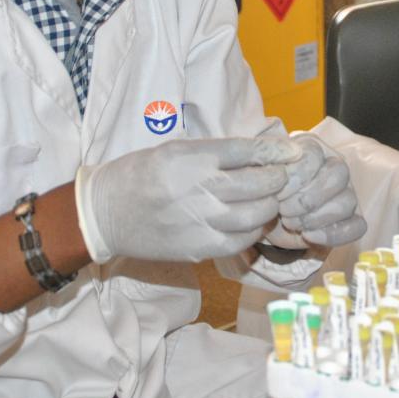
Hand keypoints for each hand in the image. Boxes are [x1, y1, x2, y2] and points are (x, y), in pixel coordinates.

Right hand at [75, 136, 300, 263]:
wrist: (106, 213)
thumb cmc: (140, 175)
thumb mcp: (174, 150)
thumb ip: (214, 153)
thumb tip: (257, 153)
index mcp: (192, 158)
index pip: (247, 151)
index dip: (275, 151)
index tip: (292, 151)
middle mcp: (200, 189)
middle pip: (259, 184)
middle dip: (277, 180)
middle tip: (281, 178)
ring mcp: (201, 221)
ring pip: (256, 215)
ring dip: (270, 206)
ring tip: (269, 200)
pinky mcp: (199, 247)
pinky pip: (241, 241)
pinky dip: (253, 230)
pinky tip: (251, 222)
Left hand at [264, 133, 367, 249]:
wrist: (268, 215)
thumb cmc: (267, 190)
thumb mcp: (262, 175)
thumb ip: (268, 167)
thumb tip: (273, 169)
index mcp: (314, 148)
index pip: (314, 156)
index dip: (295, 176)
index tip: (276, 192)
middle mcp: (336, 166)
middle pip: (338, 175)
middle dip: (306, 199)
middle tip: (283, 209)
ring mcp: (348, 193)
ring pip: (347, 201)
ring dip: (315, 217)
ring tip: (292, 223)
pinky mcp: (352, 219)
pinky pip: (357, 226)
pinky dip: (332, 234)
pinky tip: (308, 236)